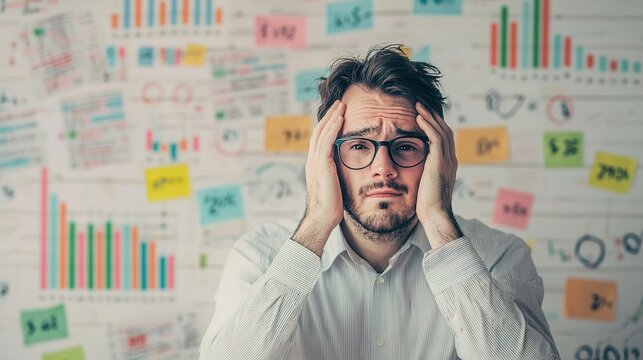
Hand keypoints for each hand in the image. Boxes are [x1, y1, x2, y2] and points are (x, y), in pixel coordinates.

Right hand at [292, 100, 345, 255]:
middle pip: (319, 131)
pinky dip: (333, 127)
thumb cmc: (330, 207)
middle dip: (329, 116)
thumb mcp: (334, 186)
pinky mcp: (321, 164)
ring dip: (333, 117)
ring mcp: (315, 161)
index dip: (328, 125)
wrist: (322, 217)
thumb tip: (346, 172)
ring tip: (342, 105)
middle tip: (340, 103)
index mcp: (315, 164)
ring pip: (322, 132)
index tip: (338, 115)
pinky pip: (326, 140)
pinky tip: (341, 118)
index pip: (320, 139)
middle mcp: (312, 160)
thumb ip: (337, 175)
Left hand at [415, 103, 461, 246]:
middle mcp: (451, 160)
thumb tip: (412, 171)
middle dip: (433, 117)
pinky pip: (435, 137)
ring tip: (418, 106)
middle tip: (421, 106)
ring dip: (429, 117)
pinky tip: (418, 118)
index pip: (444, 139)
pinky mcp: (440, 162)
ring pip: (441, 130)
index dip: (435, 126)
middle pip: (445, 131)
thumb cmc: (427, 206)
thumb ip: (423, 174)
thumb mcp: (425, 185)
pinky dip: (428, 125)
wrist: (435, 215)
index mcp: (448, 165)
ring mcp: (447, 160)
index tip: (424, 117)